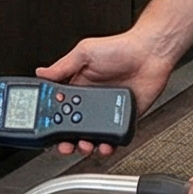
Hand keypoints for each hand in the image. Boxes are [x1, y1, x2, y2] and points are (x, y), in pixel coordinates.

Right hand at [38, 31, 173, 156]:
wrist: (150, 53)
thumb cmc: (121, 48)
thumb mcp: (84, 53)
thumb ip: (63, 66)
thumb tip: (41, 73)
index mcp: (79, 86)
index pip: (61, 110)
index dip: (53, 122)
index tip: (49, 131)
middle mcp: (92, 101)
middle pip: (74, 128)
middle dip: (67, 140)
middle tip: (65, 145)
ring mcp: (108, 112)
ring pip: (92, 137)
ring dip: (86, 145)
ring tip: (85, 146)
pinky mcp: (124, 118)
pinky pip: (114, 137)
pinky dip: (108, 145)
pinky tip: (105, 145)